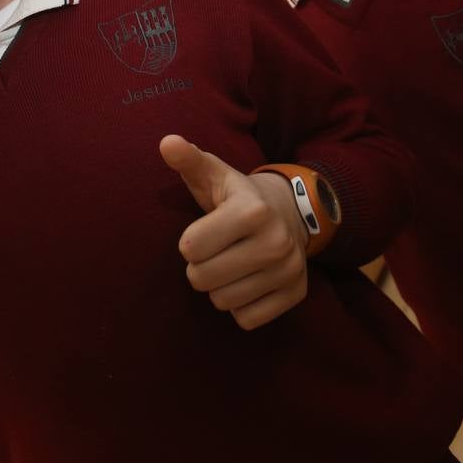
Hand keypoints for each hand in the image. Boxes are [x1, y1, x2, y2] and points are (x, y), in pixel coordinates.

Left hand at [160, 134, 309, 329]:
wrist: (291, 212)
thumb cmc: (237, 195)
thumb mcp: (214, 174)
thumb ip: (188, 160)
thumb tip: (166, 142)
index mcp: (251, 210)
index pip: (191, 248)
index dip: (189, 243)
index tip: (201, 233)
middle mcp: (276, 241)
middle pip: (202, 279)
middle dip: (199, 268)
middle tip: (213, 252)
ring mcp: (289, 270)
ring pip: (223, 302)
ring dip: (219, 287)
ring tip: (230, 264)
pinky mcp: (296, 294)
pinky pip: (247, 320)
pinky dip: (240, 306)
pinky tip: (247, 281)